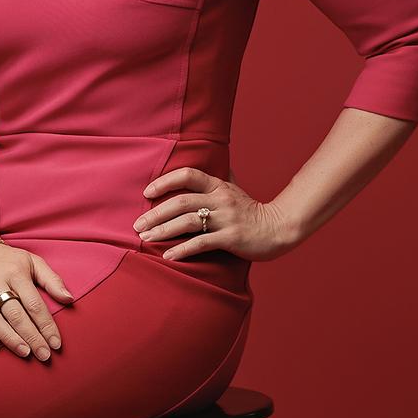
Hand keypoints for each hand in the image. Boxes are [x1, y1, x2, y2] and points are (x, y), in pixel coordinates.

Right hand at [0, 242, 72, 361]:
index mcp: (15, 272)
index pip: (34, 304)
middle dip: (31, 337)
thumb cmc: (7, 259)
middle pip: (15, 314)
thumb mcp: (33, 262)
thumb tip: (69, 299)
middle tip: (44, 355)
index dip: (46, 325)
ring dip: (10, 338)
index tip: (55, 343)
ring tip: (25, 352)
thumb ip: (52, 280)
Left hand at [133, 167, 290, 262]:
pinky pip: (201, 243)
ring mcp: (226, 219)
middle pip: (181, 202)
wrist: (279, 228)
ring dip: (163, 231)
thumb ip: (223, 177)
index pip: (188, 175)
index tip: (147, 193)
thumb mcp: (237, 189)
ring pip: (187, 222)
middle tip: (137, 225)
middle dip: (155, 213)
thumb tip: (216, 162)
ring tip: (146, 239)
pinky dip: (182, 250)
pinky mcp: (231, 238)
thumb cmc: (253, 211)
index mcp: (219, 186)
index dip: (165, 181)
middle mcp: (221, 199)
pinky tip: (168, 256)